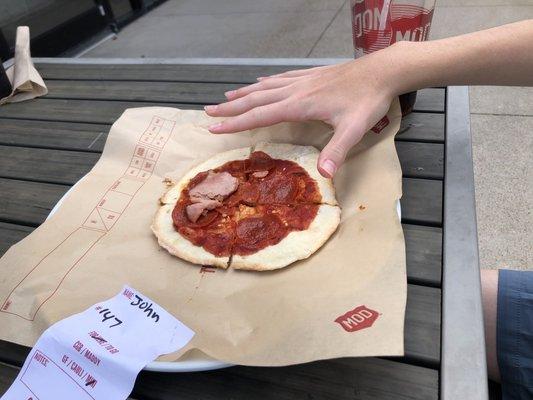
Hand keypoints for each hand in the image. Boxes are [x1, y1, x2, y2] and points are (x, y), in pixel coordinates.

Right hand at [204, 47, 398, 177]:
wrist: (382, 71)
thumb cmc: (368, 100)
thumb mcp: (355, 128)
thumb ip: (337, 151)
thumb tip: (323, 175)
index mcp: (300, 104)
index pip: (260, 115)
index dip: (236, 123)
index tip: (214, 127)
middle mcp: (296, 90)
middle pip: (255, 99)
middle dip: (231, 108)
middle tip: (208, 112)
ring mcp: (303, 81)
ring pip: (265, 87)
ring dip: (244, 94)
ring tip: (226, 98)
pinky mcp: (311, 75)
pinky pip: (281, 78)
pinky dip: (265, 82)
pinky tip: (260, 82)